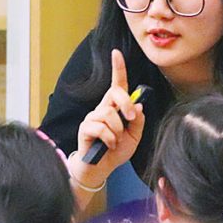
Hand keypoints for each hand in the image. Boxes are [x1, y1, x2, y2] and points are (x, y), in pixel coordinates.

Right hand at [68, 49, 145, 191]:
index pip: (117, 84)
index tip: (116, 53)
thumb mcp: (134, 136)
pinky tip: (108, 146)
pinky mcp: (85, 129)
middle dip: (126, 104)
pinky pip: (101, 128)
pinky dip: (110, 139)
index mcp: (115, 107)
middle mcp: (102, 108)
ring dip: (117, 130)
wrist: (101, 168)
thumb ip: (138, 120)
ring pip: (109, 114)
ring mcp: (92, 117)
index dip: (117, 68)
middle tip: (131, 119)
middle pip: (115, 93)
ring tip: (116, 141)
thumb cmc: (117, 151)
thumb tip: (138, 105)